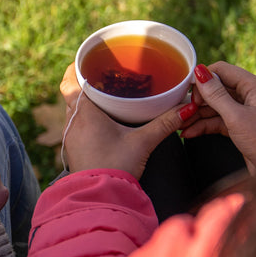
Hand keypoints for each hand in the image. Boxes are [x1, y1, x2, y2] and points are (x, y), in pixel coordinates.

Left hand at [60, 63, 197, 179]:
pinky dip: (83, 117)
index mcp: (84, 112)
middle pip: (70, 94)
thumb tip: (186, 107)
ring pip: (71, 110)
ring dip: (82, 101)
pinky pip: (74, 125)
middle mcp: (72, 122)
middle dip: (82, 83)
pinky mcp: (73, 149)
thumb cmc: (116, 167)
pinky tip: (99, 121)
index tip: (84, 60)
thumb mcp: (143, 142)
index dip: (74, 69)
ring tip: (101, 95)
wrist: (101, 196)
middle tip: (100, 75)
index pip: (69, 82)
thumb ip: (165, 123)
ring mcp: (70, 137)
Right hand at [180, 62, 255, 174]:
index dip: (203, 79)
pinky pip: (217, 122)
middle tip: (181, 111)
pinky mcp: (240, 128)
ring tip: (179, 124)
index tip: (187, 92)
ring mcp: (244, 113)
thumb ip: (216, 95)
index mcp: (253, 86)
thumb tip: (200, 73)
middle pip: (216, 90)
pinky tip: (189, 132)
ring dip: (196, 115)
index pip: (221, 71)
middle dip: (196, 100)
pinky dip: (203, 126)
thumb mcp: (237, 117)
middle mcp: (249, 96)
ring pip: (214, 107)